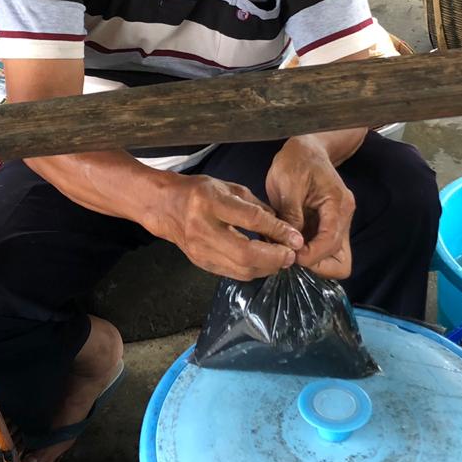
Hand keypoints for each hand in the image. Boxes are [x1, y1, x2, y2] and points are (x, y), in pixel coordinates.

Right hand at [153, 175, 303, 280]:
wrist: (165, 206)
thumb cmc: (199, 192)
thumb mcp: (229, 188)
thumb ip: (256, 207)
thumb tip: (283, 227)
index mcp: (210, 202)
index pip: (250, 220)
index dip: (276, 231)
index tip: (296, 237)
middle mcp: (203, 228)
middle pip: (245, 252)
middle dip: (274, 257)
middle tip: (291, 255)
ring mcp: (200, 250)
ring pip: (241, 268)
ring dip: (267, 267)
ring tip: (281, 259)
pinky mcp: (201, 263)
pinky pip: (233, 273)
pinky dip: (253, 270)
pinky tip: (264, 263)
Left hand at [265, 138, 356, 279]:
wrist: (307, 148)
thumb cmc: (296, 161)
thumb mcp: (287, 184)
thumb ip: (291, 215)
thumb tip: (292, 245)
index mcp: (338, 205)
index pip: (330, 244)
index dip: (310, 256)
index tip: (288, 254)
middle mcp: (344, 218)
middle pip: (341, 262)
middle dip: (316, 265)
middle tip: (291, 255)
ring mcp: (339, 224)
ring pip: (335, 261)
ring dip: (313, 262)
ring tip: (289, 250)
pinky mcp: (329, 227)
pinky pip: (325, 251)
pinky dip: (310, 254)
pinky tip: (291, 243)